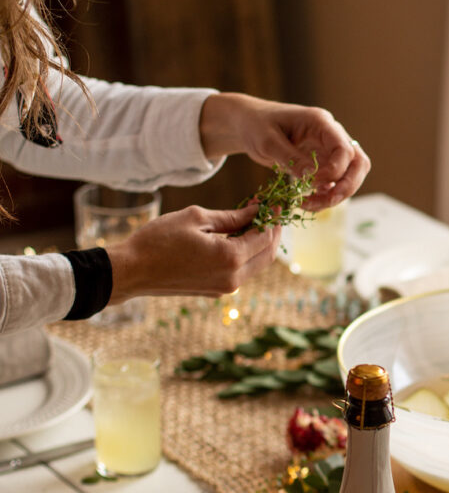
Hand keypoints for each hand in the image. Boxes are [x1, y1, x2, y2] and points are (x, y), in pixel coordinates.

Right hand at [105, 204, 280, 302]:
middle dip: (272, 232)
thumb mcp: (196, 218)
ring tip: (254, 221)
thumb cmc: (159, 240)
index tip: (273, 201)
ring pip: (256, 265)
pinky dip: (246, 255)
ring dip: (260, 244)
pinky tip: (239, 237)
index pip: (265, 236)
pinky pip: (241, 272)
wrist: (131, 271)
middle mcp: (233, 278)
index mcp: (230, 258)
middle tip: (270, 211)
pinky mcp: (215, 291)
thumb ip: (231, 217)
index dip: (272, 218)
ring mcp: (224, 288)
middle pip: (267, 255)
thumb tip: (255, 211)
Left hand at [199, 94, 369, 209]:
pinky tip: (307, 202)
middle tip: (327, 201)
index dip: (334, 170)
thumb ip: (291, 158)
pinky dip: (325, 195)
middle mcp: (330, 135)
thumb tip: (313, 177)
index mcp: (321, 122)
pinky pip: (334, 183)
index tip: (312, 183)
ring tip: (310, 205)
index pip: (344, 148)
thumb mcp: (267, 141)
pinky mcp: (322, 163)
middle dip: (347, 186)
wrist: (248, 124)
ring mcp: (328, 149)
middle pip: (357, 162)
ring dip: (337, 194)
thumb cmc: (256, 125)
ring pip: (350, 175)